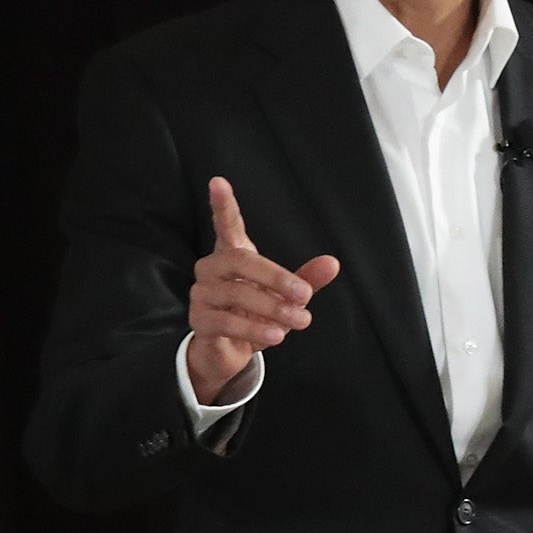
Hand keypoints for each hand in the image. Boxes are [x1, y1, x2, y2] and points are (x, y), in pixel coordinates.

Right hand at [187, 177, 340, 403]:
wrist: (231, 352)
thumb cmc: (257, 315)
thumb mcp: (285, 298)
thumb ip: (306, 279)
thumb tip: (333, 262)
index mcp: (233, 255)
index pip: (226, 225)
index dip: (223, 205)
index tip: (218, 181)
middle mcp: (211, 269)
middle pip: (240, 260)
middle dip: (275, 278)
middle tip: (304, 295)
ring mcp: (201, 294)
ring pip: (236, 293)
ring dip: (273, 308)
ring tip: (301, 321)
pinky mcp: (199, 321)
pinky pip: (227, 322)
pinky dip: (254, 329)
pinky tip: (276, 336)